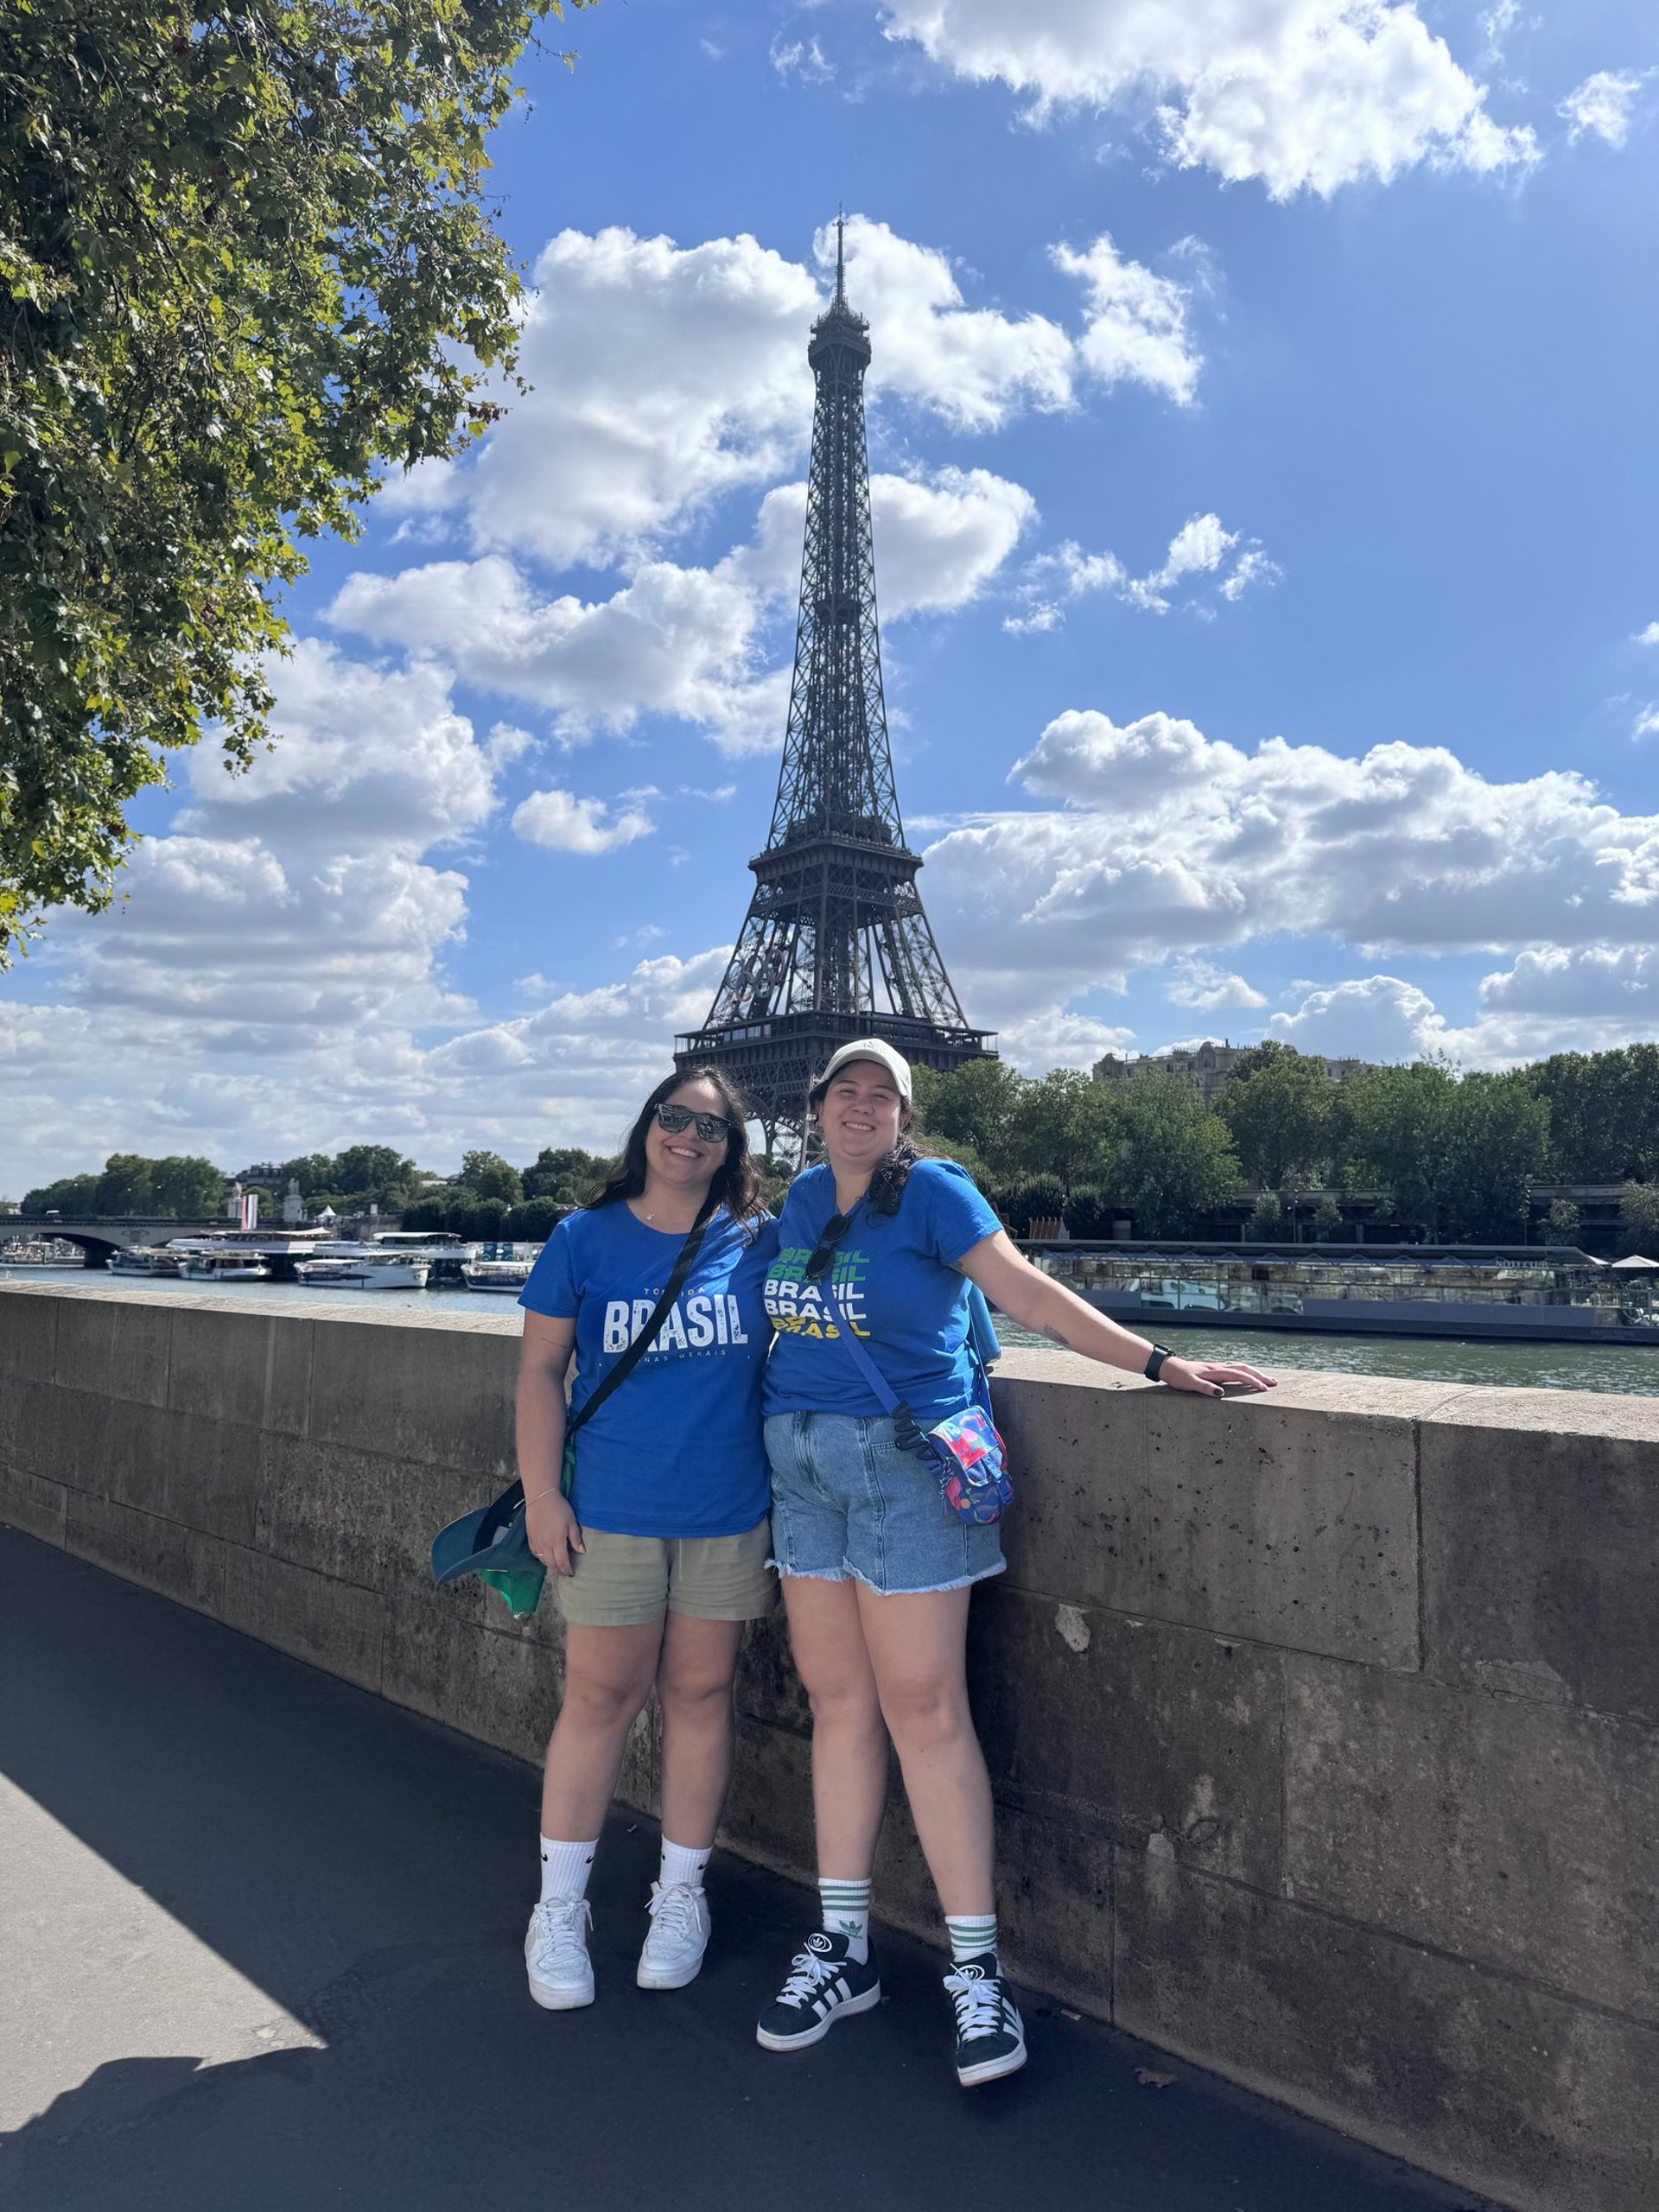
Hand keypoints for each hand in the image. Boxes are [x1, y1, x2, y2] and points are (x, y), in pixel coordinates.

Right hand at [526, 1489, 584, 1575]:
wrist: (541, 1498)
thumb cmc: (559, 1508)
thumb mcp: (572, 1522)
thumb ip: (576, 1539)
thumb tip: (581, 1552)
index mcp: (557, 1542)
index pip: (562, 1562)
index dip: (567, 1570)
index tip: (571, 1573)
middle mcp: (545, 1545)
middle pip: (551, 1564)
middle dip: (559, 1570)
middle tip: (565, 1571)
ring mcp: (536, 1542)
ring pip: (543, 1560)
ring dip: (550, 1565)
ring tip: (557, 1564)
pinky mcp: (530, 1538)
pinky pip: (535, 1553)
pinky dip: (541, 1558)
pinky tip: (545, 1555)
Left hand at [1160, 1357, 1275, 1398]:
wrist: (1169, 1367)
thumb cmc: (1179, 1377)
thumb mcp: (1190, 1384)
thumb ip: (1205, 1388)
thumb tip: (1221, 1393)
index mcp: (1215, 1372)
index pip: (1239, 1375)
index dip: (1253, 1381)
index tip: (1265, 1389)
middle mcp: (1218, 1368)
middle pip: (1244, 1369)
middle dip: (1260, 1376)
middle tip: (1274, 1383)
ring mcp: (1217, 1367)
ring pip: (1240, 1367)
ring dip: (1254, 1373)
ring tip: (1266, 1379)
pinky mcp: (1213, 1369)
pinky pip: (1234, 1368)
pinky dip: (1244, 1371)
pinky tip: (1246, 1374)